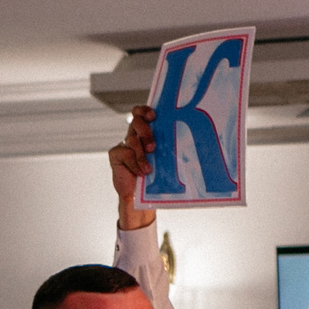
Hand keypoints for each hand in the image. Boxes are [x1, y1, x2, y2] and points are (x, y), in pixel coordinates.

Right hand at [109, 104, 157, 230]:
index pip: (142, 113)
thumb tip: (193, 140)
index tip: (153, 115)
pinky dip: (134, 164)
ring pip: (132, 140)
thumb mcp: (165, 160)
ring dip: (142, 155)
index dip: (145, 110)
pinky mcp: (116, 155)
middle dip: (145, 131)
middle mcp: (134, 136)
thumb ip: (169, 148)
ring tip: (148, 169)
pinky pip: (125, 153)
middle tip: (153, 147)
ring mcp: (124, 145)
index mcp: (146, 134)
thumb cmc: (156, 177)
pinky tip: (140, 173)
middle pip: (136, 122)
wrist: (140, 197)